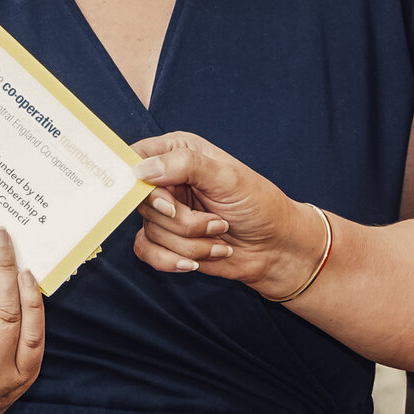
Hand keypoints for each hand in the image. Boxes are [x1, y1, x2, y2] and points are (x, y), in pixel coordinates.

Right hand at [129, 131, 321, 300]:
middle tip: (216, 222)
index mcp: (179, 152)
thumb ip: (185, 165)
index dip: (142, 182)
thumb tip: (141, 170)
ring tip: (219, 237)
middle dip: (181, 221)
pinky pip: (146, 251)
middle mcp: (167, 180)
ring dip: (189, 242)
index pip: (138, 157)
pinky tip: (196, 261)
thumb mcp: (227, 177)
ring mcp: (165, 211)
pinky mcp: (165, 240)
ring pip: (150, 230)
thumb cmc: (258, 205)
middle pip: (142, 201)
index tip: (169, 203)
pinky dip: (172, 260)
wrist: (274, 248)